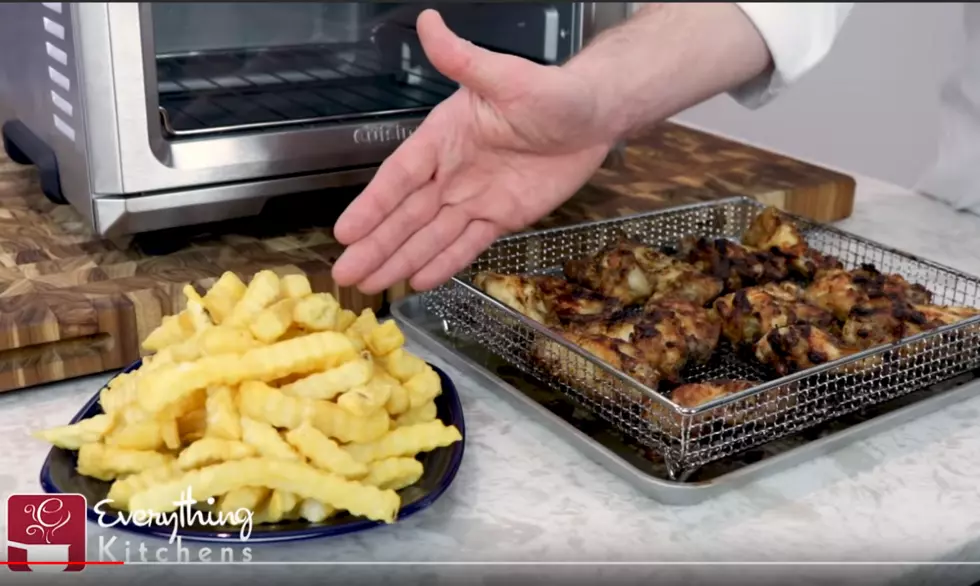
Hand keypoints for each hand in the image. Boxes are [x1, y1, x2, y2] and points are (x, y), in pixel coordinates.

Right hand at [331, 9, 614, 293]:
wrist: (594, 117)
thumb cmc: (551, 92)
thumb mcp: (506, 76)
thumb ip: (464, 60)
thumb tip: (430, 22)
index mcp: (443, 138)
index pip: (399, 177)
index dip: (372, 206)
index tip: (345, 231)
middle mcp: (451, 172)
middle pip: (406, 216)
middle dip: (376, 245)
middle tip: (346, 274)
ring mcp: (474, 198)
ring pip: (430, 236)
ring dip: (401, 260)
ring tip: (372, 285)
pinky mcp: (501, 217)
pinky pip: (467, 244)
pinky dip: (445, 263)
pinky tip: (419, 281)